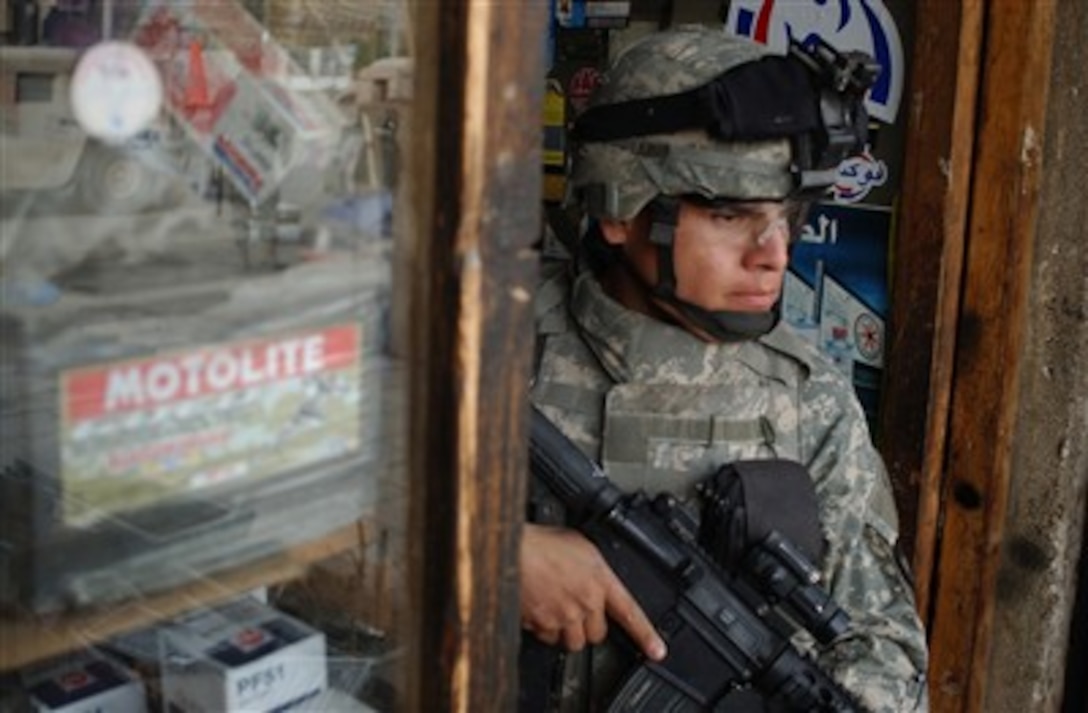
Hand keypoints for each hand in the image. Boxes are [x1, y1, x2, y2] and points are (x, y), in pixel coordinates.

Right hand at [520, 523, 666, 660]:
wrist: (510, 550)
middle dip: (588, 625)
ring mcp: (563, 616)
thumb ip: (593, 568)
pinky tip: (538, 608)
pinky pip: (547, 637)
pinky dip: (543, 628)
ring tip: (556, 608)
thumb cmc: (540, 543)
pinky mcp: (542, 625)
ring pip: (573, 641)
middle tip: (576, 608)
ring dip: (567, 631)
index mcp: (600, 580)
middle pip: (597, 634)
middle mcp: (585, 602)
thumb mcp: (579, 546)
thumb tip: (595, 576)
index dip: (646, 635)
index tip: (657, 651)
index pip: (630, 613)